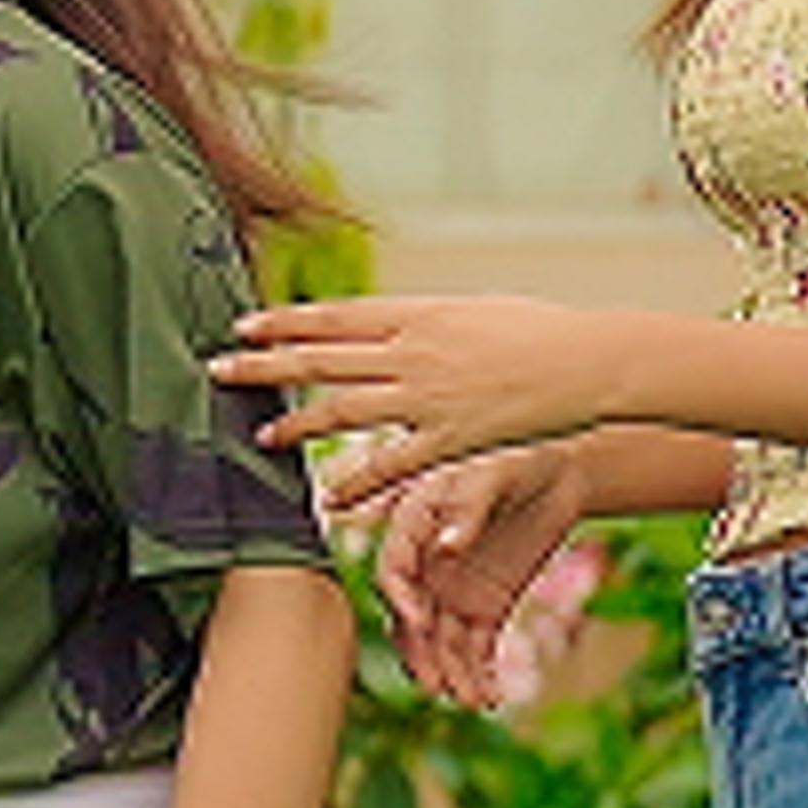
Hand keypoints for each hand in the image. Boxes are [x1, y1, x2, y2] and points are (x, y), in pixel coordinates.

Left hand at [212, 292, 621, 509]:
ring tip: (261, 434)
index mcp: (419, 313)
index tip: (245, 325)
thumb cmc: (542, 332)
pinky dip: (357, 480)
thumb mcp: (477, 311)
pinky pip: (392, 463)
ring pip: (345, 408)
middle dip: (267, 364)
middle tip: (219, 368)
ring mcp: (428, 396)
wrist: (587, 362)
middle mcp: (413, 351)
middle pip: (323, 356)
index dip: (286, 322)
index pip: (336, 316)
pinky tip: (327, 496)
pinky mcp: (450, 438)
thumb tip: (398, 322)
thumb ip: (430, 322)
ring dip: (298, 422)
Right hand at [370, 442, 594, 707]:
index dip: (401, 595)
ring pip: (441, 643)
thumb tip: (446, 547)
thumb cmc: (519, 458)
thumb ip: (469, 507)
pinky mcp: (483, 609)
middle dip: (423, 653)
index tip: (417, 620)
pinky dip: (480, 675)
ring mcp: (453, 591)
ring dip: (451, 674)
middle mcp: (427, 566)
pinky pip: (475, 649)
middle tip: (437, 683)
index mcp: (415, 525)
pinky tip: (491, 698)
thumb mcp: (496, 474)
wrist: (561, 474)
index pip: (394, 567)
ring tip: (471, 700)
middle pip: (412, 618)